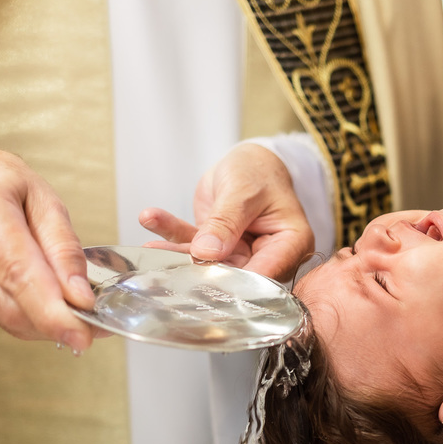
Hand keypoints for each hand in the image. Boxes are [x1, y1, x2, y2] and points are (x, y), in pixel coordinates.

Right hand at [0, 148, 96, 349]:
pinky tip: (45, 303)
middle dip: (54, 325)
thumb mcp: (43, 197)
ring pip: (5, 317)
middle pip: (10, 303)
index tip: (79, 330)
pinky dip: (28, 317)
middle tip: (89, 330)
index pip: (17, 271)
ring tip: (75, 315)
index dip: (49, 309)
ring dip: (44, 325)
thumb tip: (80, 294)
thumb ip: (63, 246)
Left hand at [141, 143, 313, 281]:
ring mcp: (241, 253)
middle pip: (234, 274)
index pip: (266, 272)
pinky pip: (193, 245)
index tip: (205, 281)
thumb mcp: (243, 191)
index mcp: (291, 243)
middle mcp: (268, 255)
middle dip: (199, 270)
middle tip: (168, 269)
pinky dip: (171, 235)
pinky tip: (151, 220)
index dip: (237, 282)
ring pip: (208, 262)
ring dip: (177, 253)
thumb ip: (225, 222)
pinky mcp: (218, 247)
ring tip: (151, 247)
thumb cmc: (259, 171)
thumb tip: (207, 253)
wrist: (249, 162)